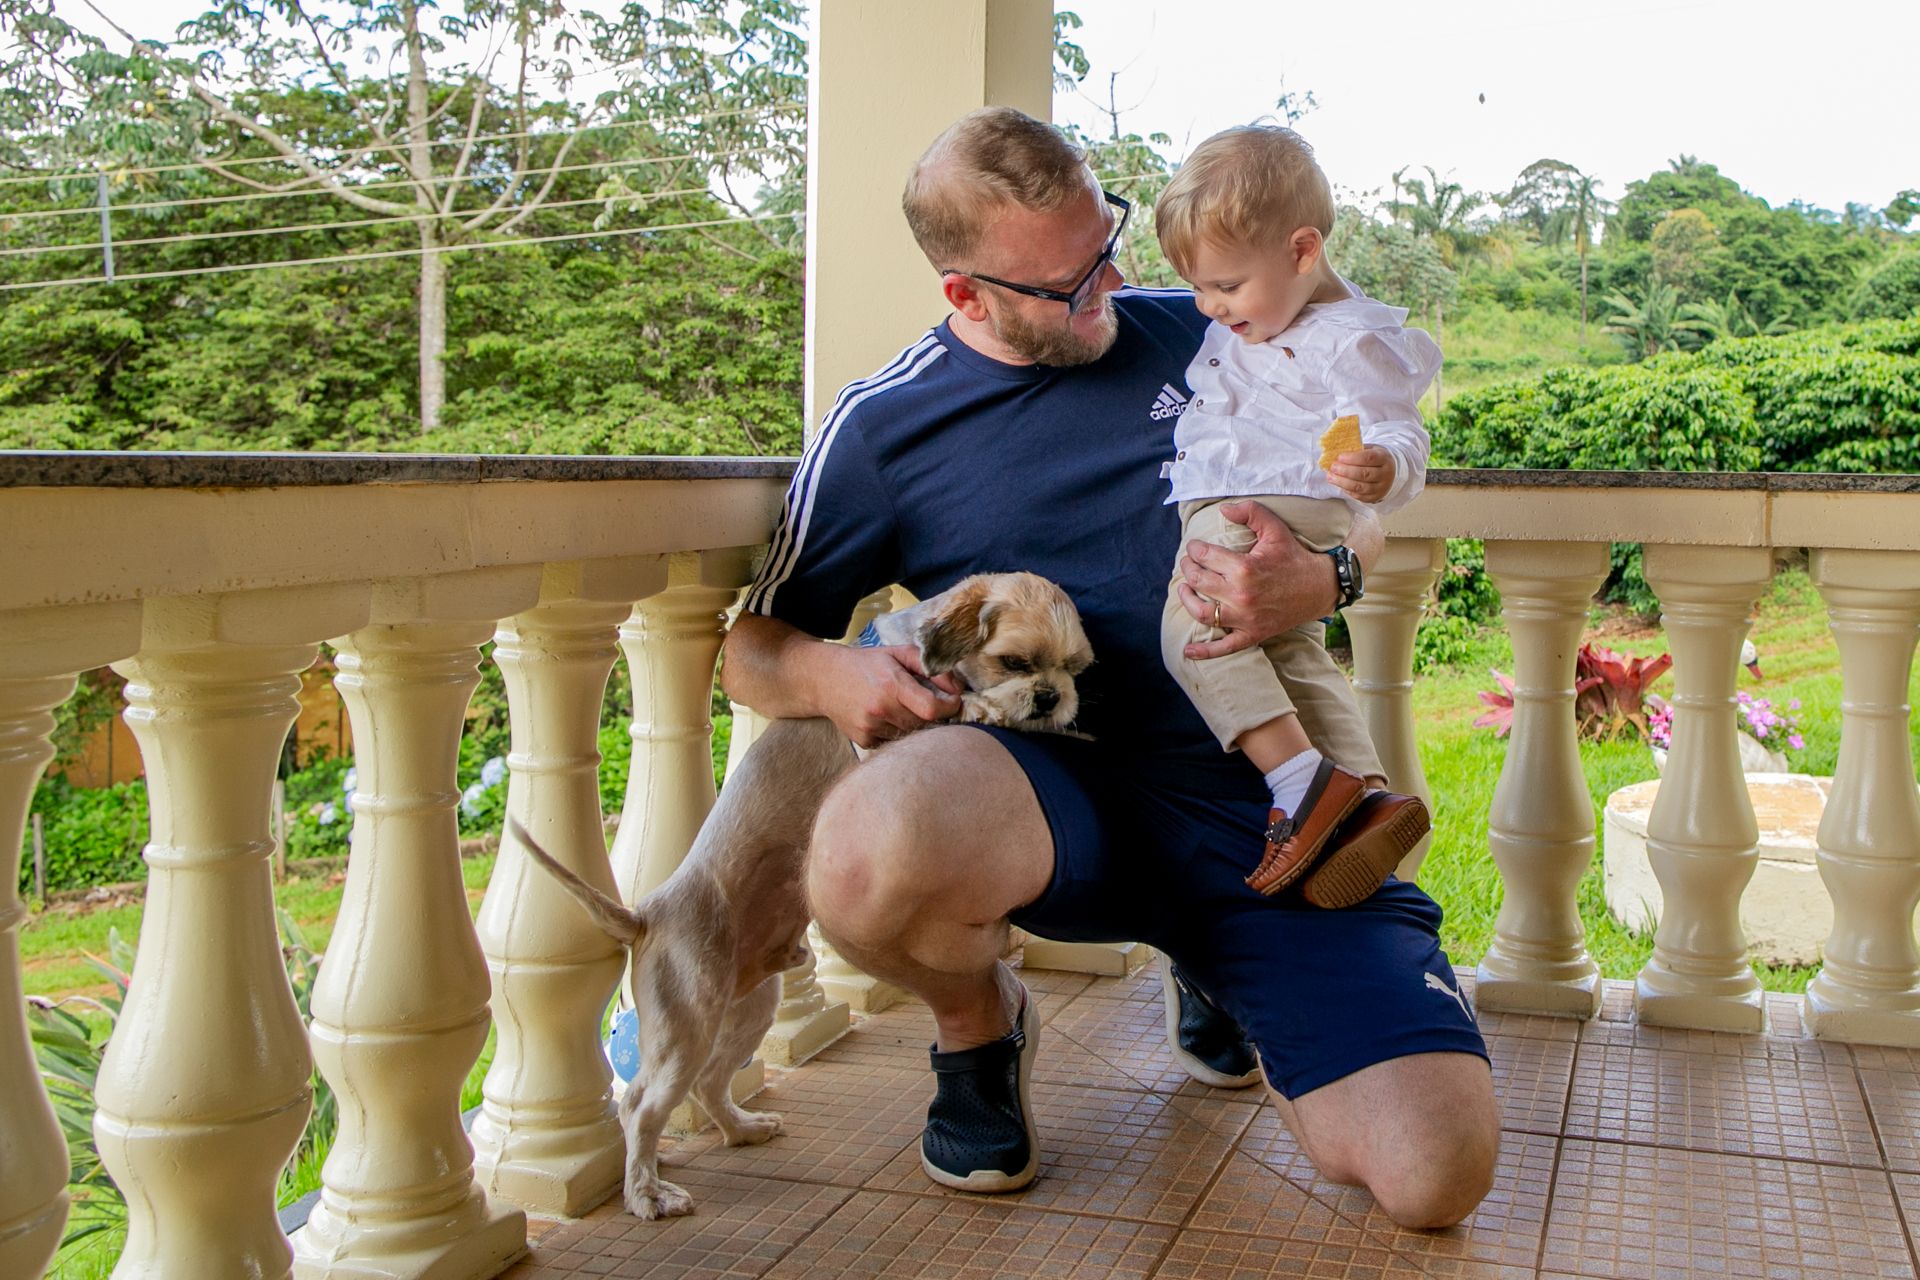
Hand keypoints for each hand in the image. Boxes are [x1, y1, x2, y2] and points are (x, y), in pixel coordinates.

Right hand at [824, 643, 961, 748]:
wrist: (825, 679)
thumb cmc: (867, 664)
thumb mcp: (899, 653)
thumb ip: (931, 667)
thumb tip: (957, 688)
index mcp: (891, 684)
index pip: (932, 708)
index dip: (949, 707)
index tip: (952, 701)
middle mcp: (880, 709)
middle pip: (925, 724)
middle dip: (934, 714)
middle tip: (928, 701)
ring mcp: (870, 728)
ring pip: (911, 735)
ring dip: (915, 723)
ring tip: (904, 707)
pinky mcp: (864, 741)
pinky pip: (894, 742)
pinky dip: (898, 732)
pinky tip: (887, 717)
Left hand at [1177, 501, 1338, 659]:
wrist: (1319, 587)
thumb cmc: (1294, 557)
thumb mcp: (1275, 529)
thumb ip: (1249, 512)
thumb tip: (1222, 509)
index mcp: (1244, 568)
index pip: (1204, 557)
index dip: (1194, 549)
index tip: (1194, 547)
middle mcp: (1241, 595)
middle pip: (1198, 581)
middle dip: (1188, 569)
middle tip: (1188, 563)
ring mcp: (1245, 618)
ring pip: (1202, 612)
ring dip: (1187, 600)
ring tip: (1185, 589)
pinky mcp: (1252, 634)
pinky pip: (1224, 647)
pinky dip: (1204, 651)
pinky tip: (1188, 651)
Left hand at [1328, 445, 1395, 502]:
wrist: (1390, 473)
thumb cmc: (1375, 459)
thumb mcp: (1370, 450)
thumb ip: (1357, 450)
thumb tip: (1335, 452)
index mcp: (1384, 459)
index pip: (1369, 458)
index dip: (1353, 458)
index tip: (1339, 457)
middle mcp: (1386, 474)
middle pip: (1364, 474)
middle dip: (1345, 471)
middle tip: (1333, 467)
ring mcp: (1381, 488)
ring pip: (1360, 487)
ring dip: (1342, 482)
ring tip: (1331, 477)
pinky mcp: (1375, 498)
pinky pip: (1359, 496)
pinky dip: (1347, 490)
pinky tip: (1339, 484)